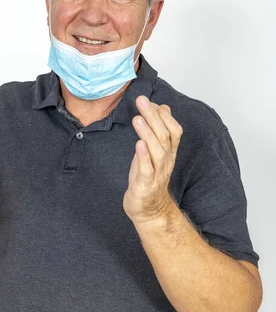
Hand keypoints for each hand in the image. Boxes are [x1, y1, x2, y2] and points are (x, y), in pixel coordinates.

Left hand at [123, 95, 182, 224]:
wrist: (149, 210)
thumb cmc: (149, 176)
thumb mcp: (155, 150)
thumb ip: (160, 129)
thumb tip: (163, 107)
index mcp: (169, 152)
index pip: (174, 130)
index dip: (164, 116)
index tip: (151, 101)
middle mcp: (166, 160)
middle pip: (164, 136)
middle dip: (153, 117)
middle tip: (141, 101)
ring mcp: (157, 173)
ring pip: (157, 151)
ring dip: (147, 133)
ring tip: (138, 118)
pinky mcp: (145, 184)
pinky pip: (146, 170)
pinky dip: (143, 157)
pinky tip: (138, 145)